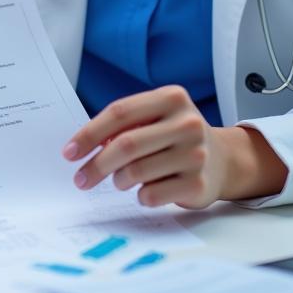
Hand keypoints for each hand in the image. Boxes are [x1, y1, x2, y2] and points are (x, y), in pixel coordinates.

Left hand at [62, 85, 285, 208]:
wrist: (224, 160)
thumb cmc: (174, 136)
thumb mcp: (154, 118)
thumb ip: (124, 125)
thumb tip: (83, 146)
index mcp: (171, 98)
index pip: (119, 112)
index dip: (89, 133)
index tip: (69, 152)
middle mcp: (187, 123)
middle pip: (126, 144)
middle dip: (96, 164)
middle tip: (80, 178)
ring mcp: (196, 154)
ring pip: (136, 172)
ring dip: (118, 180)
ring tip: (119, 179)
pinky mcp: (199, 184)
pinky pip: (152, 194)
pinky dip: (139, 195)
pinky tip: (144, 190)